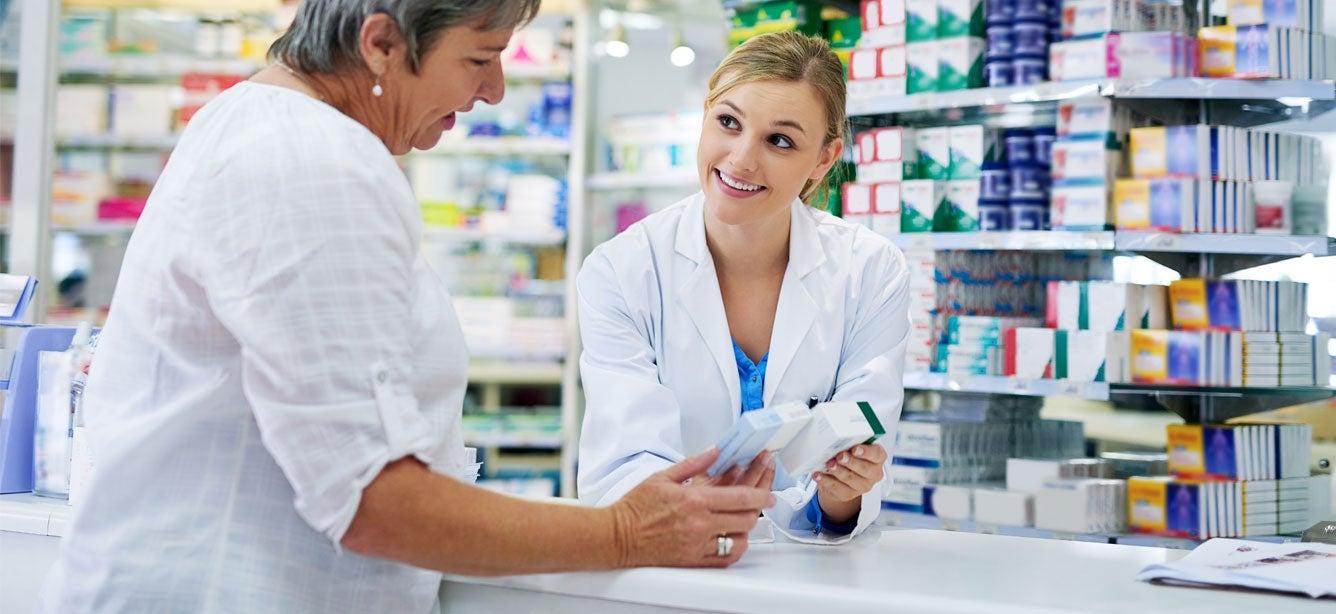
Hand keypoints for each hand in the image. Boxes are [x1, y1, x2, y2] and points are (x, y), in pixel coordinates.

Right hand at [611, 448, 774, 567]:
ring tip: (745, 520)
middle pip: (746, 519)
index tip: (769, 493)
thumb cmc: (636, 506)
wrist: (618, 535)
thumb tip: (715, 451)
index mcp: (695, 500)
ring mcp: (698, 544)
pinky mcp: (693, 559)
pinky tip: (735, 539)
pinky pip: (725, 558)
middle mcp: (700, 523)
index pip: (741, 497)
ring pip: (739, 540)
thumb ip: (694, 463)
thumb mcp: (664, 476)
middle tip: (762, 503)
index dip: (761, 494)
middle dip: (758, 509)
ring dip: (747, 529)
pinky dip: (735, 548)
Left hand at [812, 443, 886, 504]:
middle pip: (864, 469)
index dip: (866, 452)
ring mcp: (862, 486)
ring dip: (838, 471)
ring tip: (829, 464)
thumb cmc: (849, 455)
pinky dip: (826, 481)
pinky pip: (837, 488)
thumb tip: (837, 434)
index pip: (876, 454)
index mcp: (878, 458)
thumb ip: (849, 441)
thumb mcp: (852, 445)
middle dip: (851, 462)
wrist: (842, 475)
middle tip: (840, 456)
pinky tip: (818, 475)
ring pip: (850, 479)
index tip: (855, 449)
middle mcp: (873, 473)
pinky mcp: (848, 494)